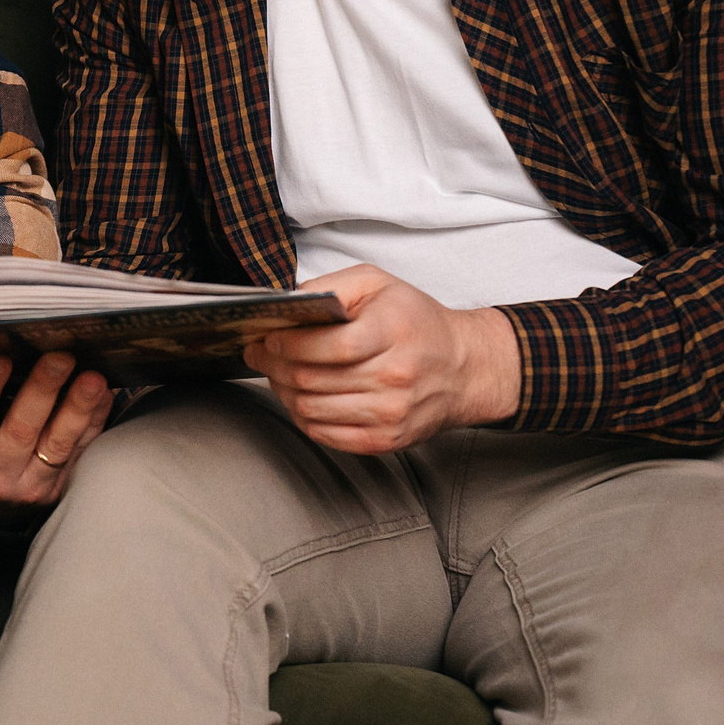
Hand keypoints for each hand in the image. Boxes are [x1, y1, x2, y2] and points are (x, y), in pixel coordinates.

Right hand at [0, 352, 112, 525]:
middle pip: (22, 431)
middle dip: (41, 392)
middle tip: (58, 353)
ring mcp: (35, 482)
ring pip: (60, 443)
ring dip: (77, 408)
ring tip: (91, 374)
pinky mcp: (64, 483)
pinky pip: (86, 450)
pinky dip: (98, 421)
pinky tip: (108, 391)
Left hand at [247, 265, 520, 454]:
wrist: (464, 368)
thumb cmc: (415, 321)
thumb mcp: (377, 284)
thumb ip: (330, 287)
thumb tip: (287, 304)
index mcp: (393, 332)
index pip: (328, 345)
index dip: (287, 344)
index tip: (266, 337)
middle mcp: (395, 377)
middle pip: (312, 379)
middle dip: (273, 366)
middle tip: (259, 355)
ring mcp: (391, 414)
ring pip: (311, 410)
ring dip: (283, 392)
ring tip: (277, 374)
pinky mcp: (386, 440)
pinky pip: (326, 435)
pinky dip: (303, 417)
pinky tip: (300, 398)